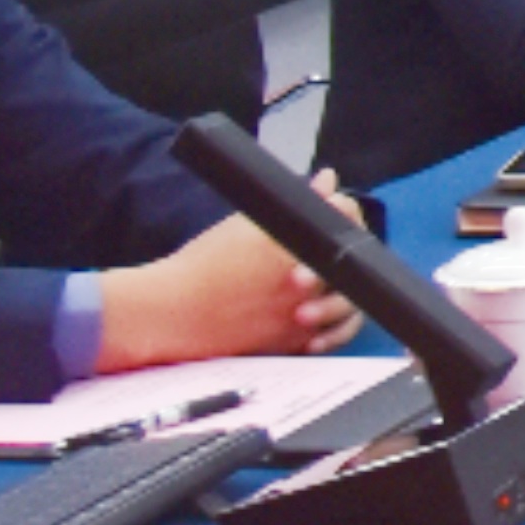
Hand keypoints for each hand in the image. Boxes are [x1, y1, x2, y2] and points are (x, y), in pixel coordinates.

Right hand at [95, 207, 360, 368]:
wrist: (171, 312)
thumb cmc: (203, 264)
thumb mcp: (248, 224)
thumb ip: (298, 203)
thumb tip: (327, 181)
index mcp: (294, 248)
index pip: (343, 220)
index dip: (343, 212)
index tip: (332, 211)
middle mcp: (305, 284)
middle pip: (352, 262)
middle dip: (344, 249)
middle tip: (326, 245)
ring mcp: (301, 317)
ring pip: (348, 301)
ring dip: (342, 287)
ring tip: (320, 277)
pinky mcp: (293, 343)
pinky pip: (329, 332)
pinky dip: (328, 320)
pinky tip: (312, 307)